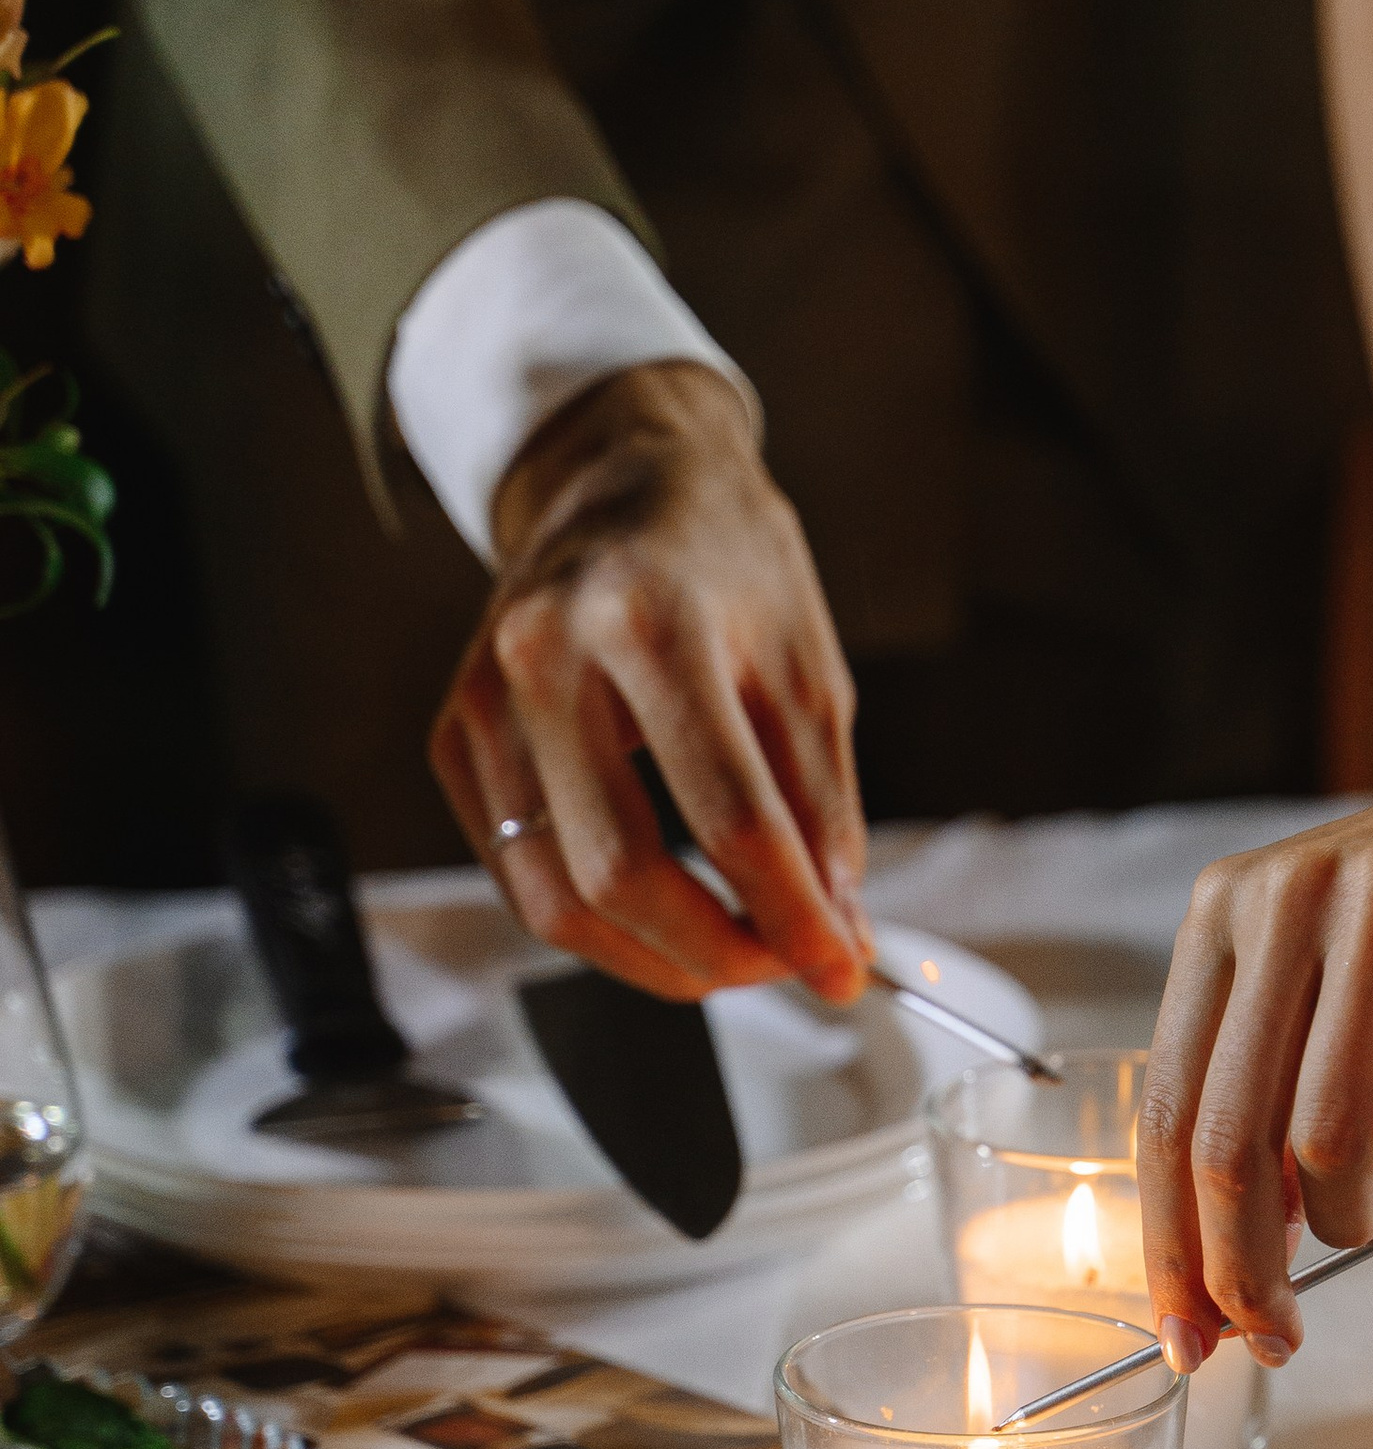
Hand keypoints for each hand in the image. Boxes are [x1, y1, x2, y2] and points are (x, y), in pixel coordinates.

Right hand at [430, 361, 869, 1000]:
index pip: (730, 816)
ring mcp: (482, 699)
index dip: (793, 916)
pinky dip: (600, 923)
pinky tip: (665, 918)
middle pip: (621, 872)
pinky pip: (519, 876)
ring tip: (734, 953)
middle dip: (719, 954)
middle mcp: (544, 656)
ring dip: (656, 959)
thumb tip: (838, 932)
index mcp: (649, 620)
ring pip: (554, 899)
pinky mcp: (454, 737)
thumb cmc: (724, 560)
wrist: (618, 478)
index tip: (842, 970)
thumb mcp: (807, 665)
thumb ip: (823, 807)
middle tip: (788, 964)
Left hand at [1137, 691, 1372, 1370]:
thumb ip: (1274, 1086)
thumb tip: (1237, 1257)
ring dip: (1353, 1217)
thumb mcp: (1331, 975)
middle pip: (1232, 1139)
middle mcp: (1285, 900)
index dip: (1172, 1242)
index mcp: (1225, 916)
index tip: (1191, 1334)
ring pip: (1327, 1133)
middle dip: (1247, 1269)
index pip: (1169, 1109)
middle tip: (1277, 1335)